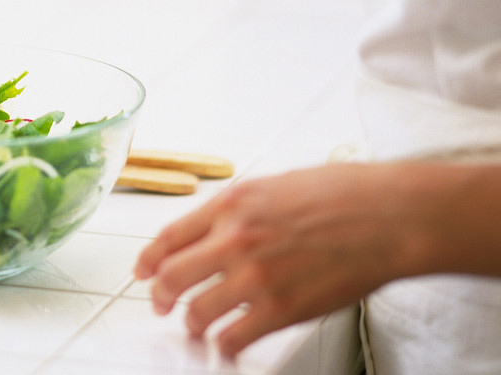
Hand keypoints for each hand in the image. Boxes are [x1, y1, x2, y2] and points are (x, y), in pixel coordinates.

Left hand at [133, 162, 427, 357]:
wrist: (388, 215)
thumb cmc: (341, 194)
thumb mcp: (272, 185)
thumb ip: (236, 211)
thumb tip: (211, 231)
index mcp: (230, 204)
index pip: (168, 237)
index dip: (147, 260)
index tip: (142, 272)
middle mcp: (234, 238)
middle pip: (171, 277)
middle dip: (160, 295)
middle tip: (161, 304)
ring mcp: (255, 276)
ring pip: (196, 312)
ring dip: (191, 323)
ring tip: (197, 326)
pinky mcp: (281, 309)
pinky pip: (233, 337)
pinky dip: (224, 346)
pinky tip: (226, 345)